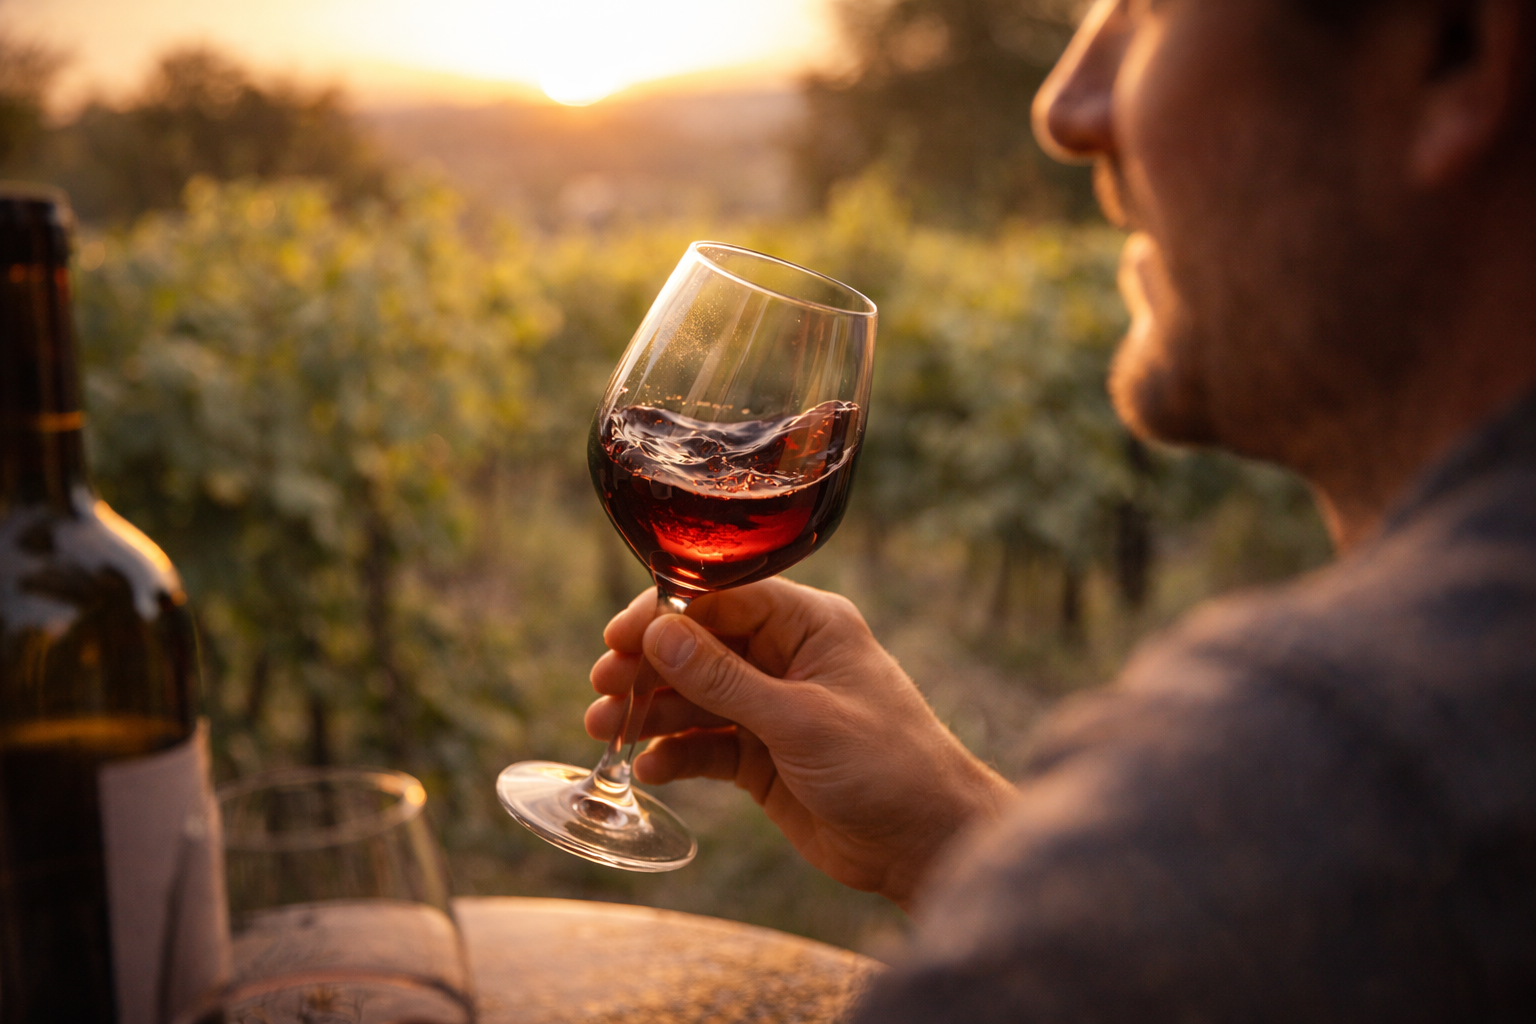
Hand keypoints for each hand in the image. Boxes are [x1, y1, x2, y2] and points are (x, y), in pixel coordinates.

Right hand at [587, 579, 1015, 909]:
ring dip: (650, 711)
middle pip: (700, 647)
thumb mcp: (800, 720)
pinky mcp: (763, 756)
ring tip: (604, 731)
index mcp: (810, 625)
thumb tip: (658, 635)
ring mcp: (773, 707)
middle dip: (648, 666)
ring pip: (696, 696)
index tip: (618, 637)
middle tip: (602, 686)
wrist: (926, 842)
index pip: (723, 598)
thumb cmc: (887, 766)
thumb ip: (725, 681)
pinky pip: (707, 744)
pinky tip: (650, 769)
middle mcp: (787, 657)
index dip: (666, 614)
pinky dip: (677, 752)